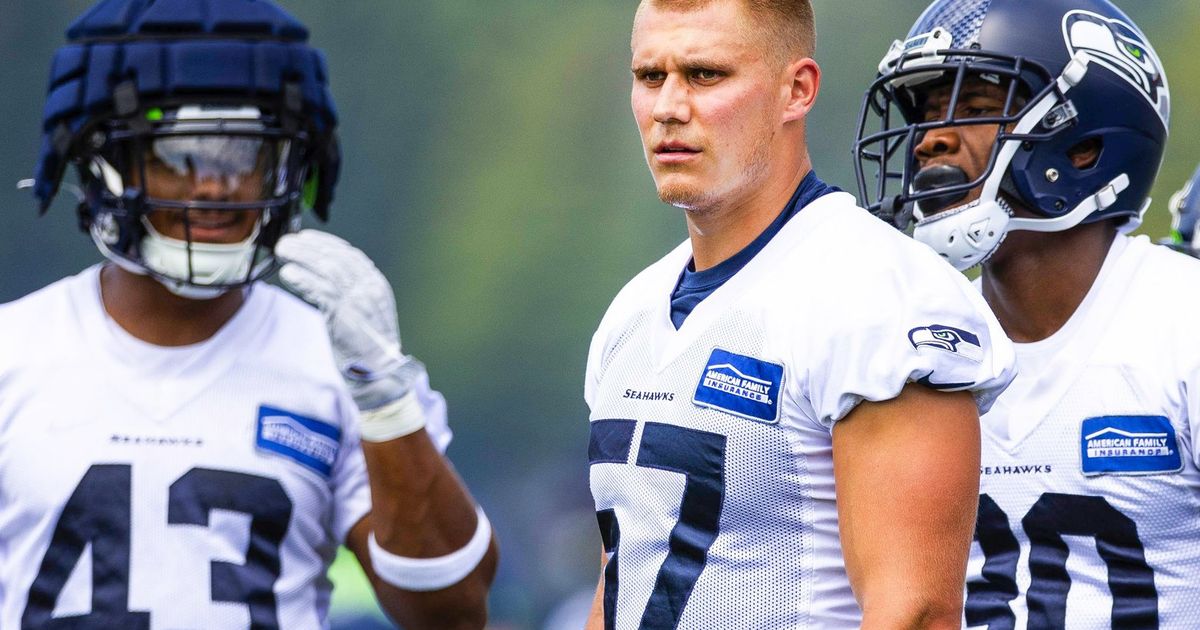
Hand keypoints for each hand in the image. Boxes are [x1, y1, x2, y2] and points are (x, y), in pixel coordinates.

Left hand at [275, 229, 418, 410]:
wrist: (380, 370)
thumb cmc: (369, 344)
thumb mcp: (368, 311)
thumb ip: (352, 292)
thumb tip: (325, 275)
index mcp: (377, 284)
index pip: (350, 254)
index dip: (326, 242)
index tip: (307, 237)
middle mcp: (369, 288)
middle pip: (335, 257)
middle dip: (309, 246)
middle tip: (287, 241)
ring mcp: (358, 300)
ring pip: (326, 268)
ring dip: (302, 257)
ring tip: (283, 252)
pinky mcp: (344, 314)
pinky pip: (319, 290)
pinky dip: (303, 279)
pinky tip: (288, 273)